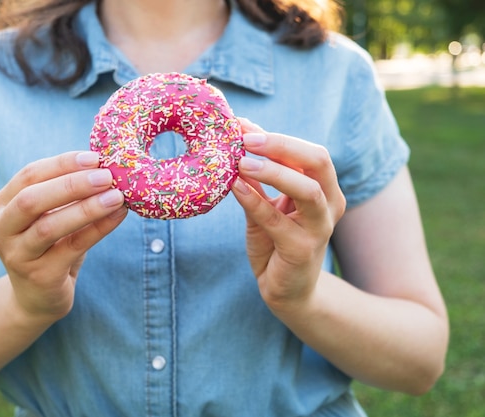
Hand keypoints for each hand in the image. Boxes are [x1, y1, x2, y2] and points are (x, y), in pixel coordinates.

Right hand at [0, 151, 126, 319]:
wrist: (38, 296)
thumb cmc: (50, 245)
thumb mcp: (51, 215)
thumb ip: (67, 192)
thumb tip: (107, 166)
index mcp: (3, 204)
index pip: (29, 175)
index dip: (62, 164)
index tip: (94, 157)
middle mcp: (1, 228)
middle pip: (32, 199)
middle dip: (71, 184)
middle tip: (106, 176)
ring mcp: (17, 255)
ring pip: (49, 226)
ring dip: (86, 208)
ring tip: (117, 196)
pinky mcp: (38, 276)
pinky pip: (72, 247)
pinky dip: (98, 229)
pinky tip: (118, 216)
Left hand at [231, 119, 345, 313]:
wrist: (285, 290)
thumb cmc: (275, 242)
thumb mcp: (265, 204)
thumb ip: (257, 176)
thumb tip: (240, 136)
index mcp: (324, 189)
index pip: (309, 153)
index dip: (277, 137)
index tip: (242, 126)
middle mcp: (330, 204)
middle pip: (318, 162)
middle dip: (281, 146)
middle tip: (246, 139)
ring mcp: (320, 228)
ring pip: (306, 190)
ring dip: (274, 171)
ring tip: (241, 161)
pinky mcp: (302, 250)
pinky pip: (277, 220)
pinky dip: (254, 201)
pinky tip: (234, 187)